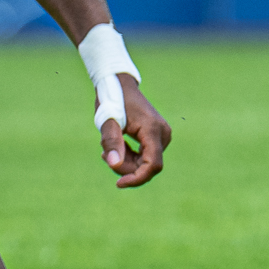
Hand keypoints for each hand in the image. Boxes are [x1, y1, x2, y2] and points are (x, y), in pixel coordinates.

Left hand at [99, 74, 169, 188]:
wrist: (121, 84)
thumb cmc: (113, 99)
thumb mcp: (107, 120)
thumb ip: (111, 142)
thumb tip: (113, 164)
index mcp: (152, 129)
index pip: (153, 164)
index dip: (137, 178)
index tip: (119, 184)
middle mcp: (162, 134)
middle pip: (148, 165)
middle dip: (126, 167)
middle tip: (105, 155)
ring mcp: (162, 135)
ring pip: (146, 162)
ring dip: (127, 162)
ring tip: (108, 149)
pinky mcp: (158, 136)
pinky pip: (146, 156)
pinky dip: (131, 157)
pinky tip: (118, 148)